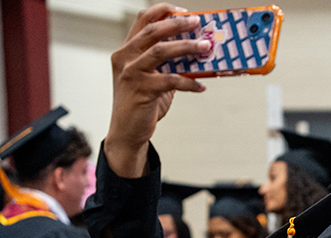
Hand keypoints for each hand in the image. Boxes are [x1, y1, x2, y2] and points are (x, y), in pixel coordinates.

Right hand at [105, 3, 208, 176]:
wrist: (127, 131)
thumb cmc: (141, 103)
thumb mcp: (151, 78)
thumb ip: (166, 64)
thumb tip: (196, 53)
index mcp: (127, 51)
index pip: (142, 21)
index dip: (163, 12)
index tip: (185, 12)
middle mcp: (125, 58)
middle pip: (152, 31)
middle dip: (177, 25)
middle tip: (198, 23)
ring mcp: (131, 73)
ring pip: (161, 51)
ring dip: (187, 47)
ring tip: (206, 48)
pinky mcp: (141, 90)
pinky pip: (171, 81)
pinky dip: (189, 83)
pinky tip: (201, 86)